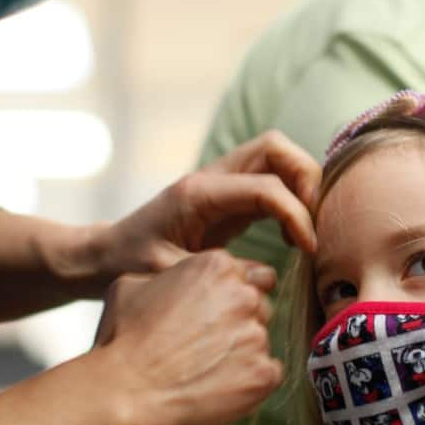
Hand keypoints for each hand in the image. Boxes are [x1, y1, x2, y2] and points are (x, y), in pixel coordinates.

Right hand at [90, 250, 281, 424]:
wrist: (125, 393)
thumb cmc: (122, 339)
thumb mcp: (133, 286)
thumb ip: (171, 277)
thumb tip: (182, 282)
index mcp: (216, 267)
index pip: (244, 278)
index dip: (223, 300)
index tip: (205, 319)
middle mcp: (244, 296)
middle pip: (258, 308)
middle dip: (236, 325)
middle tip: (201, 348)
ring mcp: (257, 336)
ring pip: (260, 342)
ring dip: (240, 354)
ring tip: (201, 371)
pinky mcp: (264, 374)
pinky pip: (267, 374)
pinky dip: (248, 383)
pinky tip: (215, 387)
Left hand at [92, 130, 320, 279]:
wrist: (109, 256)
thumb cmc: (131, 267)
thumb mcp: (170, 276)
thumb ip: (218, 274)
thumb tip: (266, 276)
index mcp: (199, 193)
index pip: (266, 186)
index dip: (297, 214)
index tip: (309, 248)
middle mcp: (213, 177)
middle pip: (277, 148)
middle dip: (307, 180)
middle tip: (315, 225)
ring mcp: (222, 182)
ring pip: (278, 157)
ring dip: (303, 186)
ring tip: (306, 231)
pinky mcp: (229, 196)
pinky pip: (272, 180)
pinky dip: (292, 199)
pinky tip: (291, 235)